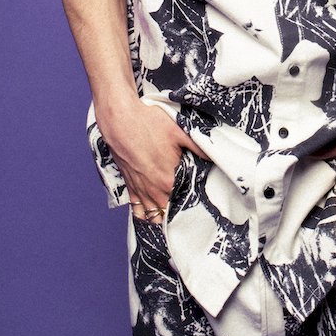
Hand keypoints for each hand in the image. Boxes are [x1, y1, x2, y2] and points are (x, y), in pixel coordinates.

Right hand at [96, 100, 208, 222]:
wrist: (120, 120)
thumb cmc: (148, 124)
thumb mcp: (179, 132)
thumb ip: (199, 147)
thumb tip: (214, 155)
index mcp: (168, 179)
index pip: (184, 201)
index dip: (191, 198)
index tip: (196, 195)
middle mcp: (153, 189)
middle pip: (169, 210)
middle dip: (177, 208)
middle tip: (185, 201)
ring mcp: (140, 189)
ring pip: (152, 215)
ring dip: (161, 214)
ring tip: (170, 211)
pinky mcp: (129, 185)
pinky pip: (136, 209)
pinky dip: (144, 213)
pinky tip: (151, 210)